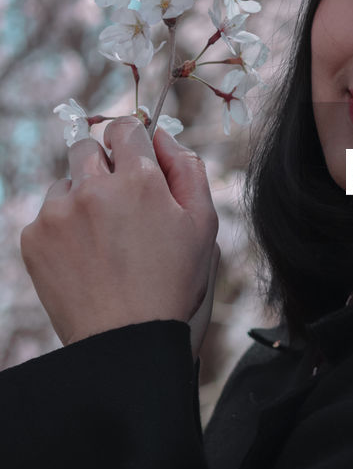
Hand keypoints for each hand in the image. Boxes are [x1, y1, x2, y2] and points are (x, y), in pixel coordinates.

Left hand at [20, 117, 219, 347]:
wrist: (125, 340)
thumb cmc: (171, 283)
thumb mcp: (202, 225)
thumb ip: (188, 169)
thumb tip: (162, 136)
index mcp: (138, 180)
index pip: (125, 128)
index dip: (133, 141)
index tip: (134, 159)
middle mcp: (92, 188)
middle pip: (86, 148)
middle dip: (102, 166)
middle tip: (119, 202)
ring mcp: (56, 212)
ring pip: (65, 183)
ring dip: (82, 199)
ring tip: (104, 240)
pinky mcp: (33, 238)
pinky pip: (46, 216)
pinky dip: (63, 230)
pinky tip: (85, 258)